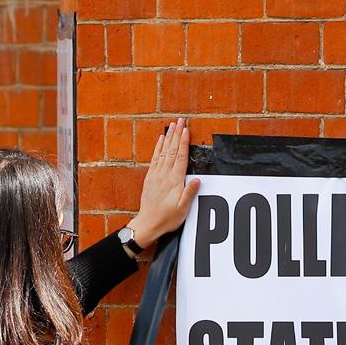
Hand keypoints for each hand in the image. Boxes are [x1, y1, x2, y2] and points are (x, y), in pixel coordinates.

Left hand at [129, 118, 200, 248]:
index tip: (186, 129)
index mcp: (174, 181)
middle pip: (172, 150)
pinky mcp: (150, 178)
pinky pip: (155, 158)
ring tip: (172, 125)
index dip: (183, 142)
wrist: (148, 224)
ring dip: (168, 137)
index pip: (180, 157)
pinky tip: (161, 139)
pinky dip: (158, 147)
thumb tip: (197, 180)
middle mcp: (164, 175)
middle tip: (180, 120)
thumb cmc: (167, 218)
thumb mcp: (182, 209)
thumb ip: (189, 193)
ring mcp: (156, 175)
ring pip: (163, 152)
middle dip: (176, 134)